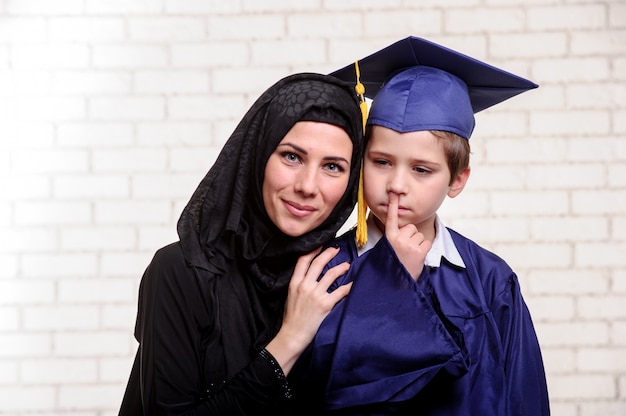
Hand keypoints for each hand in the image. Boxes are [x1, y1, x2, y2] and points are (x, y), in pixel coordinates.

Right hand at [266, 246, 350, 373]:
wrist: (293, 334)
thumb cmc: (292, 317)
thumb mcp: (290, 296)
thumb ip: (299, 284)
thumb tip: (310, 275)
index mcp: (295, 283)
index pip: (303, 261)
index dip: (313, 250)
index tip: (320, 245)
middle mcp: (305, 286)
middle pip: (318, 263)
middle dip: (329, 253)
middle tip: (336, 249)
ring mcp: (315, 294)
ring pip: (331, 274)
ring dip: (341, 268)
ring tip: (347, 265)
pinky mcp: (325, 304)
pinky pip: (340, 291)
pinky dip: (348, 286)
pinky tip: (353, 284)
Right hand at [384, 192, 431, 279]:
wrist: (397, 283)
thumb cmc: (395, 264)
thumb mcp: (389, 249)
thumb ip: (396, 237)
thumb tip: (405, 229)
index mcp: (389, 237)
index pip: (391, 218)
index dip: (393, 205)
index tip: (394, 193)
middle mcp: (398, 239)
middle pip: (411, 227)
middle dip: (412, 236)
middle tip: (406, 250)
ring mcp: (408, 244)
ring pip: (420, 235)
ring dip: (418, 244)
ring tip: (410, 255)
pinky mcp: (419, 251)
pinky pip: (426, 242)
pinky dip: (424, 249)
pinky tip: (417, 257)